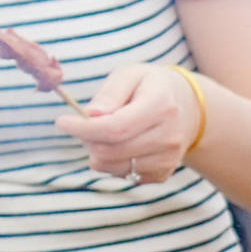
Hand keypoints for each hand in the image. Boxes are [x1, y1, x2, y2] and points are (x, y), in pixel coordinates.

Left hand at [58, 63, 202, 183]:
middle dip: (87, 139)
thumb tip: (91, 115)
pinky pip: (124, 176)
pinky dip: (113, 163)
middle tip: (84, 124)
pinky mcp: (163, 174)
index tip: (61, 122)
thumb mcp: (130, 75)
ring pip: (114, 167)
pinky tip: (122, 145)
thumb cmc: (151, 87)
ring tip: (106, 133)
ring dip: (98, 152)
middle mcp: (169, 135)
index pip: (116, 128)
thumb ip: (109, 94)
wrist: (189, 108)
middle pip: (111, 150)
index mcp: (161, 106)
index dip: (84, 129)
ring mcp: (168, 158)